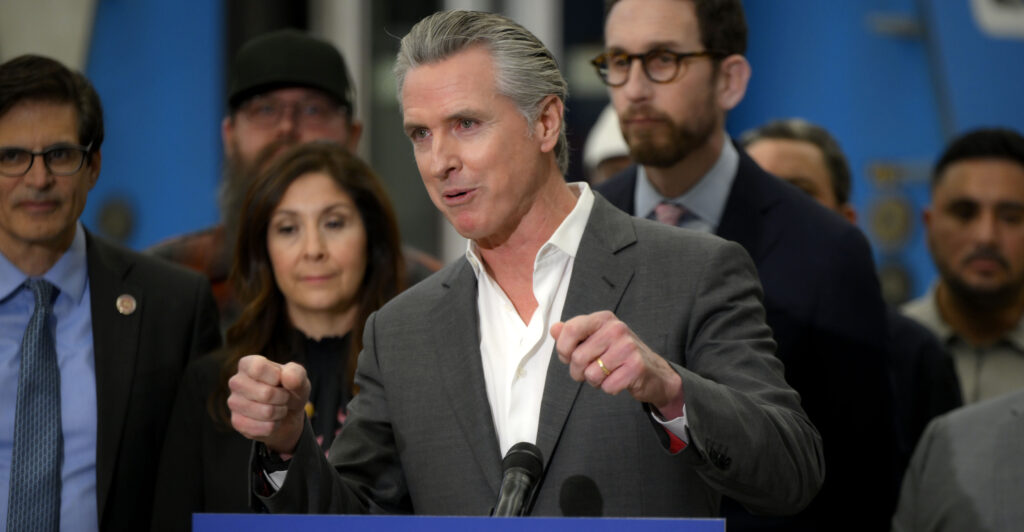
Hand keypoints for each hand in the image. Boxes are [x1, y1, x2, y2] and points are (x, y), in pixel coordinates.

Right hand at [228, 354, 310, 454]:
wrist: (287, 414)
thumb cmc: (290, 389)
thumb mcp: (298, 378)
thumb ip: (296, 373)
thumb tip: (287, 378)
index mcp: (248, 364)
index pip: (258, 368)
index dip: (277, 378)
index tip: (281, 380)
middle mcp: (236, 382)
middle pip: (266, 393)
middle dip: (283, 398)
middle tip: (284, 397)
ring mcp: (234, 403)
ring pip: (266, 412)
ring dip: (280, 412)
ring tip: (279, 408)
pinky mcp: (237, 422)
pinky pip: (264, 428)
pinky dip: (275, 425)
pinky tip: (272, 420)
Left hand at [551, 311, 683, 417]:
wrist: (654, 372)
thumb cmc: (618, 355)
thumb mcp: (596, 339)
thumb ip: (573, 334)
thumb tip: (554, 329)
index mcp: (603, 319)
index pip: (571, 329)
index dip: (563, 349)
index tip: (568, 356)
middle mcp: (616, 329)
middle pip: (578, 358)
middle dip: (578, 372)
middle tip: (591, 370)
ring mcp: (628, 347)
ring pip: (591, 375)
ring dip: (595, 381)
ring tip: (607, 374)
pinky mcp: (636, 367)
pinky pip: (607, 386)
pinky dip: (609, 388)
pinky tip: (619, 379)